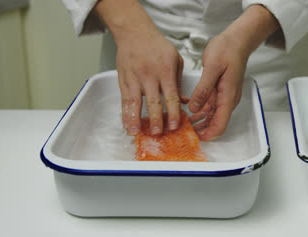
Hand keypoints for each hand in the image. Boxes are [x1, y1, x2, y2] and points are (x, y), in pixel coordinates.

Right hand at [95, 0, 186, 135]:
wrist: (134, 32)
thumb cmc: (157, 46)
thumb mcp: (176, 59)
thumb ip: (179, 82)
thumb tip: (184, 101)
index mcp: (166, 71)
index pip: (171, 96)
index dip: (173, 112)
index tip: (175, 125)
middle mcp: (149, 76)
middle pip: (153, 102)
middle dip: (156, 119)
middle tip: (158, 133)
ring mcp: (135, 78)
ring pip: (135, 102)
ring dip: (135, 119)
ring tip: (137, 132)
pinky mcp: (123, 80)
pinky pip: (124, 99)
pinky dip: (124, 113)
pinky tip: (126, 124)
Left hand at [189, 4, 279, 140]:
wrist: (237, 40)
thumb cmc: (227, 50)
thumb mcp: (212, 68)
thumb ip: (203, 89)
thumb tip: (194, 108)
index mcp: (228, 96)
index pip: (221, 124)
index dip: (209, 134)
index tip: (196, 138)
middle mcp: (228, 99)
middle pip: (216, 123)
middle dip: (202, 129)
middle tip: (184, 130)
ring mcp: (225, 96)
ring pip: (213, 115)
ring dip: (200, 121)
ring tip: (184, 122)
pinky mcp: (221, 90)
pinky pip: (211, 106)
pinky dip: (202, 110)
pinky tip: (190, 111)